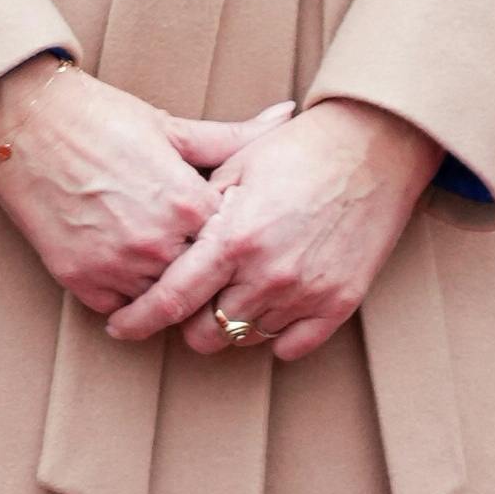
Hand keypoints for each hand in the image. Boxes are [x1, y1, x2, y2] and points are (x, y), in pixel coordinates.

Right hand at [0, 60, 278, 318]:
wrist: (27, 125)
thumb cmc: (102, 119)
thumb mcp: (173, 127)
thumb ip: (233, 137)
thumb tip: (286, 115)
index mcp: (189, 203)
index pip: (234, 245)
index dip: (236, 241)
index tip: (237, 238)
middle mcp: (158, 242)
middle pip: (203, 282)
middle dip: (207, 277)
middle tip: (210, 272)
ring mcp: (118, 266)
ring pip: (164, 303)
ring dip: (169, 293)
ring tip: (170, 276)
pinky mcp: (82, 280)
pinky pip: (121, 309)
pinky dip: (128, 300)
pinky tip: (133, 280)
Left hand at [108, 98, 442, 362]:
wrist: (374, 147)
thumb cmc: (299, 150)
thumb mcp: (235, 169)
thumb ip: (196, 214)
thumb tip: (161, 245)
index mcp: (233, 239)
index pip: (171, 300)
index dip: (138, 320)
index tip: (120, 327)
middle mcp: (267, 275)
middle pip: (205, 334)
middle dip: (188, 323)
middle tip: (191, 302)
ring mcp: (305, 293)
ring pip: (245, 339)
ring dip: (231, 324)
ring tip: (235, 292)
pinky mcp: (339, 302)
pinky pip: (291, 347)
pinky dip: (275, 334)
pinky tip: (270, 307)